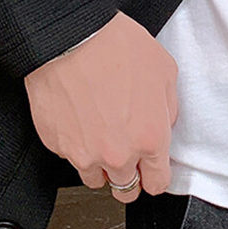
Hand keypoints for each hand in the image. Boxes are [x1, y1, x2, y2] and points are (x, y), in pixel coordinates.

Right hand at [23, 11, 178, 201]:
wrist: (71, 39)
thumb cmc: (116, 48)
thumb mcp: (165, 70)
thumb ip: (169, 107)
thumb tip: (165, 123)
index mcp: (149, 138)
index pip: (157, 183)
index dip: (155, 176)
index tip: (151, 171)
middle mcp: (117, 154)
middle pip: (126, 189)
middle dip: (129, 174)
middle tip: (126, 151)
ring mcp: (84, 155)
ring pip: (96, 179)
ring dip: (100, 164)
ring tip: (101, 133)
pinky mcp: (58, 147)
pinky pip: (71, 157)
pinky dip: (76, 145)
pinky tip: (80, 119)